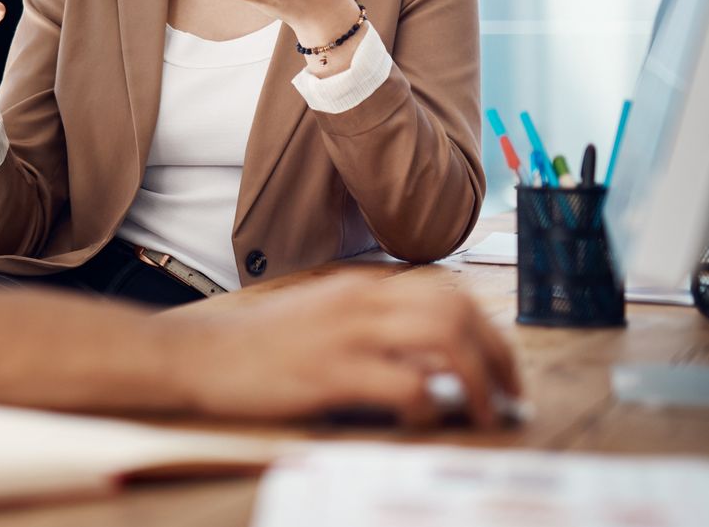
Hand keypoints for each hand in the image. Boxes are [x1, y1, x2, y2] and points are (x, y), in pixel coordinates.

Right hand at [168, 273, 521, 427]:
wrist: (199, 355)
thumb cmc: (258, 345)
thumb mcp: (320, 318)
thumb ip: (371, 327)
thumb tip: (430, 361)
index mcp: (360, 287)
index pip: (448, 292)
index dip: (488, 330)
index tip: (501, 368)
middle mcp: (360, 301)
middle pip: (458, 310)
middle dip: (498, 355)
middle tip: (509, 393)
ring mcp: (347, 334)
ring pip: (445, 340)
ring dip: (478, 382)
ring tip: (486, 413)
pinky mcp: (332, 373)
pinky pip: (407, 387)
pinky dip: (430, 407)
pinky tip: (423, 421)